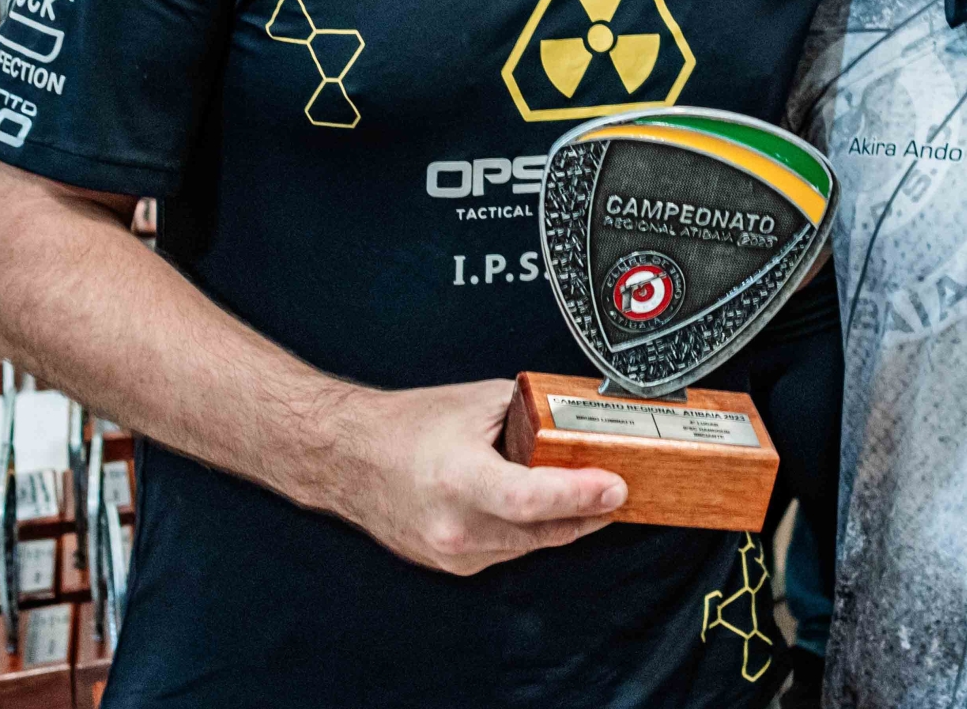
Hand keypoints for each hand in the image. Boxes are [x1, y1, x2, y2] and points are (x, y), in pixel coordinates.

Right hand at [331, 379, 623, 575]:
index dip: (579, 495)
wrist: (349, 457)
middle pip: (542, 531)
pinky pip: (508, 551)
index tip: (615, 486)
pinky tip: (540, 508)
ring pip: (530, 546)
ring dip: (563, 524)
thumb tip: (578, 422)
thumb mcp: (477, 402)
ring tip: (589, 496)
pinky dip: (530, 531)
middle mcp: (454, 525)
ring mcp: (452, 553)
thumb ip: (531, 414)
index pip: (531, 499)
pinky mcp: (453, 565)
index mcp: (458, 479)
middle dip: (588, 512)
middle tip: (618, 491)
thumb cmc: (404, 427)